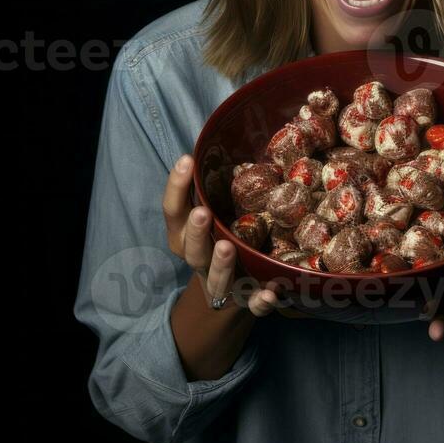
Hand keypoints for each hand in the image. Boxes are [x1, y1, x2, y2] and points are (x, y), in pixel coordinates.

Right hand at [164, 154, 287, 314]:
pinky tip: (270, 294)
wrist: (231, 291)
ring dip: (220, 264)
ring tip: (228, 247)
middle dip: (196, 231)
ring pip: (216, 279)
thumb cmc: (222, 236)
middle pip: (190, 248)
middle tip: (203, 212)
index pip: (172, 211)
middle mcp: (198, 260)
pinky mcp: (246, 301)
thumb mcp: (214, 212)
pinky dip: (260, 302)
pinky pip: (252, 306)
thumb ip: (214, 188)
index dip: (176, 187)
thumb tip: (228, 136)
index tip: (186, 159)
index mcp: (185, 237)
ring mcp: (221, 284)